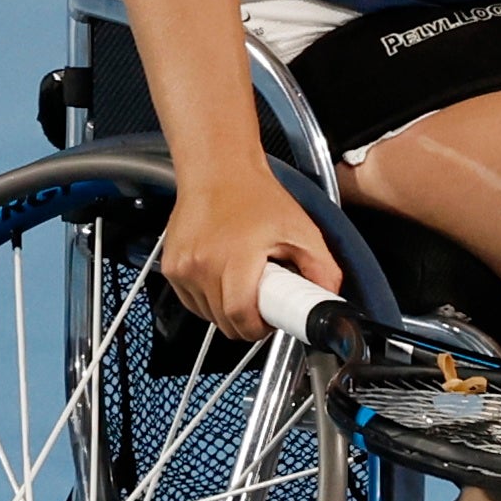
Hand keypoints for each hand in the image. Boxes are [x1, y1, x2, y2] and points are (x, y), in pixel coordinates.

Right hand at [158, 164, 341, 343]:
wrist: (218, 171)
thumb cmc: (256, 196)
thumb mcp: (301, 230)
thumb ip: (322, 269)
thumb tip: (328, 301)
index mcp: (235, 258)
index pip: (240, 317)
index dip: (260, 329)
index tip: (271, 321)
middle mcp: (202, 265)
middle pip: (225, 321)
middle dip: (249, 319)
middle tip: (264, 296)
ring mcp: (182, 268)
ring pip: (208, 315)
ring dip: (228, 309)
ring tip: (244, 278)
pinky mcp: (171, 268)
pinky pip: (192, 302)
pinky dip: (210, 299)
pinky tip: (224, 276)